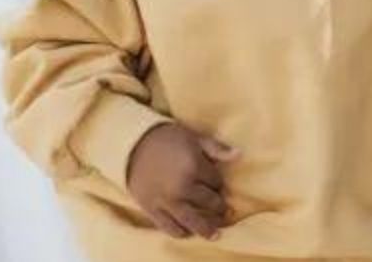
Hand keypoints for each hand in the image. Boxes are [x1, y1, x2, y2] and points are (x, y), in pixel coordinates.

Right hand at [126, 122, 239, 239]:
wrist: (132, 144)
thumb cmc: (166, 138)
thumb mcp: (193, 138)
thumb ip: (216, 149)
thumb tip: (239, 155)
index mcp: (194, 167)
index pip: (216, 183)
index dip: (219, 183)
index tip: (216, 183)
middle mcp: (182, 187)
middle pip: (209, 203)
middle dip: (218, 206)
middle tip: (223, 210)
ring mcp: (166, 201)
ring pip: (193, 221)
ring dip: (207, 228)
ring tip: (216, 233)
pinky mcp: (151, 209)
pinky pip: (170, 227)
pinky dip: (181, 232)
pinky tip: (189, 232)